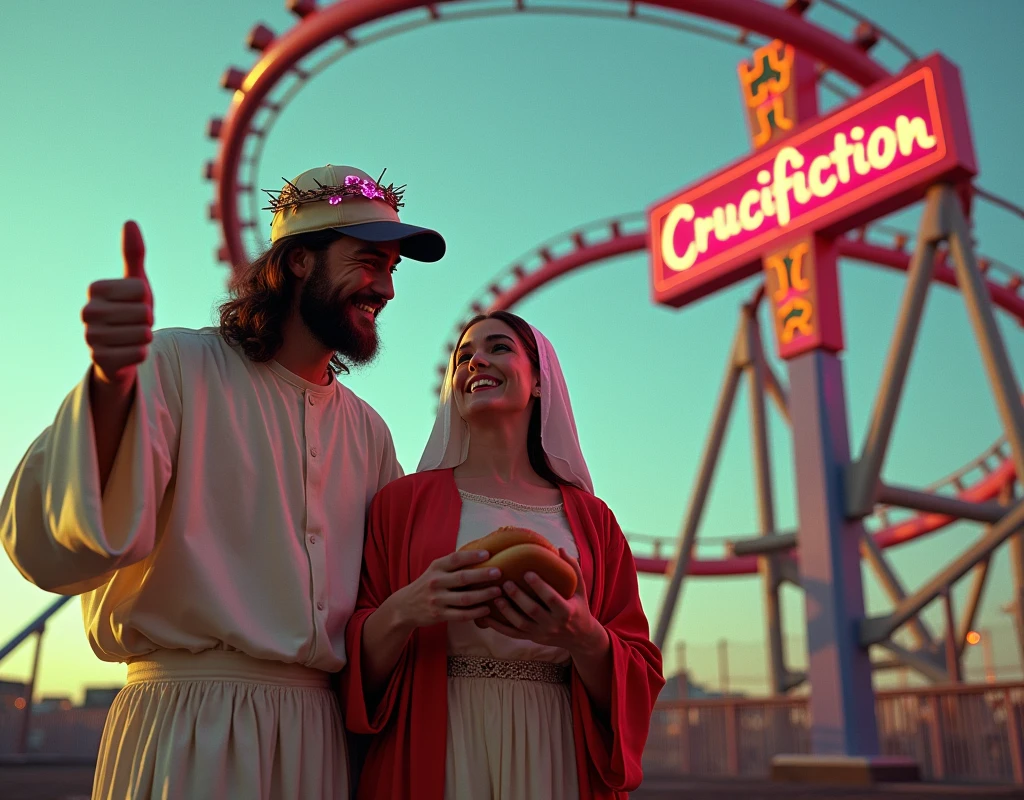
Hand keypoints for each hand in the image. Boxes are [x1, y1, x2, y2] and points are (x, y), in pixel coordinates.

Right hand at [83, 221, 153, 387]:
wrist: (121, 351)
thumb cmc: (130, 312)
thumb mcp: (136, 283)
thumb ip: (134, 254)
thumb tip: (130, 222)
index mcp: (95, 289)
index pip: (142, 289)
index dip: (146, 299)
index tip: (134, 305)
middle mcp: (86, 311)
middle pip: (144, 312)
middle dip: (147, 321)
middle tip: (134, 324)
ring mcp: (90, 337)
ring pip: (143, 333)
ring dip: (145, 338)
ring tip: (131, 337)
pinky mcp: (99, 360)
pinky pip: (139, 353)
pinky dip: (141, 354)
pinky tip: (129, 352)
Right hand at [388, 549, 502, 629]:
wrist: (405, 606)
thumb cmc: (427, 585)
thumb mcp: (435, 570)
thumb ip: (452, 565)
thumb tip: (482, 555)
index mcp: (436, 567)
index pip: (455, 559)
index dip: (472, 556)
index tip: (488, 554)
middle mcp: (436, 582)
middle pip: (463, 578)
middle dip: (482, 575)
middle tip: (499, 572)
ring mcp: (437, 600)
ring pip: (465, 598)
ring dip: (484, 595)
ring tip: (498, 591)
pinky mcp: (439, 615)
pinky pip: (461, 614)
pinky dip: (476, 612)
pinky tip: (487, 609)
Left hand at [481, 548, 607, 657]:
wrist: (580, 638)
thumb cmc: (579, 608)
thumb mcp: (580, 590)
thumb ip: (573, 569)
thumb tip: (560, 549)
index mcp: (566, 611)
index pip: (552, 599)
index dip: (539, 586)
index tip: (527, 572)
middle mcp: (553, 624)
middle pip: (533, 611)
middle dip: (518, 597)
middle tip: (506, 583)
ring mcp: (541, 633)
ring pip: (520, 624)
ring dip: (507, 611)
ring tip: (496, 597)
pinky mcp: (532, 638)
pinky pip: (512, 634)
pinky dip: (498, 627)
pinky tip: (487, 617)